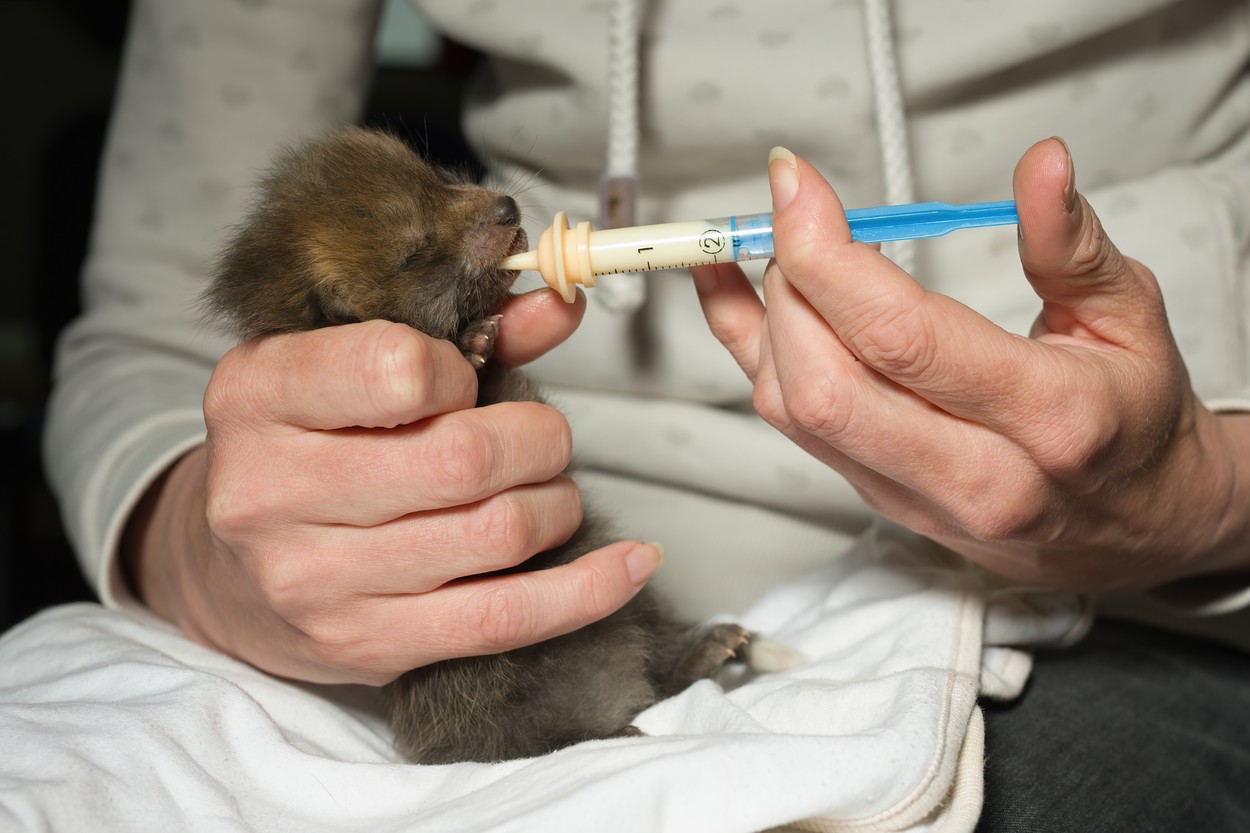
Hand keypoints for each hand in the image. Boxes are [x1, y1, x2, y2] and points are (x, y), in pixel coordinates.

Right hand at [123, 289, 661, 684]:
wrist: (227, 572)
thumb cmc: (303, 450)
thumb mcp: (346, 368)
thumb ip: (460, 330)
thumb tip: (564, 302)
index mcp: (258, 395)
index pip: (400, 368)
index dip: (461, 371)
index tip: (463, 383)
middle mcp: (271, 491)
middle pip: (465, 459)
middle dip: (538, 440)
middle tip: (540, 439)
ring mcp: (315, 580)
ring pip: (497, 534)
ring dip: (556, 505)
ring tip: (548, 493)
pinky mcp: (366, 645)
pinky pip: (507, 620)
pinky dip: (588, 589)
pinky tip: (628, 563)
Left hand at [694, 139, 1249, 591]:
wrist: (1136, 525)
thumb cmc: (1132, 416)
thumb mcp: (1130, 315)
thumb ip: (1073, 243)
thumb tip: (1040, 166)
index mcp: (1047, 418)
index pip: (900, 336)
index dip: (825, 252)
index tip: (793, 184)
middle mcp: (974, 475)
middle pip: (824, 383)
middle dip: (785, 283)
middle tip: (794, 215)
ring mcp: (915, 498)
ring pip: (793, 411)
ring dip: (764, 316)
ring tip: (781, 247)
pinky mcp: (876, 499)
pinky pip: (788, 426)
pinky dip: (751, 351)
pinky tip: (736, 293)